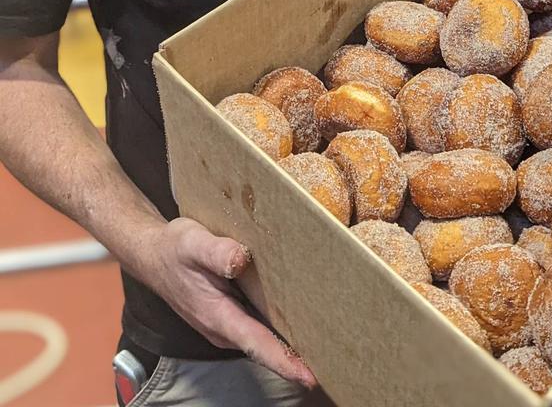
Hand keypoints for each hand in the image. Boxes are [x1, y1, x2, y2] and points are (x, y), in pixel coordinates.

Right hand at [145, 217, 315, 387]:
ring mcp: (225, 324)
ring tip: (324, 344)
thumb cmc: (173, 249)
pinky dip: (277, 332)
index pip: (256, 344)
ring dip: (288, 346)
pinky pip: (256, 329)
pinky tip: (297, 323)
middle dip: (295, 359)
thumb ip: (216, 251)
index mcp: (217, 315)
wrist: (151, 255)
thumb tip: (240, 259)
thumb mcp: (192, 241)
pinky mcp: (227, 316)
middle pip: (265, 349)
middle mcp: (223, 327)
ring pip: (261, 340)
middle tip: (334, 360)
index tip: (309, 376)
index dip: (283, 361)